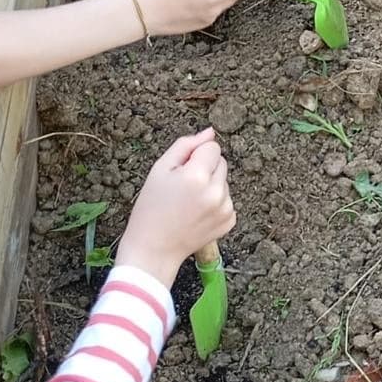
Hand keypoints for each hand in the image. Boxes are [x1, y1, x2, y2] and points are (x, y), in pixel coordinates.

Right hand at [116, 129, 235, 282]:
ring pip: (224, 181)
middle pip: (221, 162)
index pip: (212, 147)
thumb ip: (186, 145)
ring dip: (211, 186)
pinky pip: (227, 199)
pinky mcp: (230, 221)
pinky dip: (215, 203)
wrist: (154, 249)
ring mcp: (225, 208)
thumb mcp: (160, 169)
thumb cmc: (151, 207)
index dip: (196, 155)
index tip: (181, 170)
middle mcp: (216, 192)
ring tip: (188, 202)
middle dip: (205, 169)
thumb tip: (210, 132)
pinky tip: (197, 214)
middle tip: (183, 187)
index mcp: (197, 176)